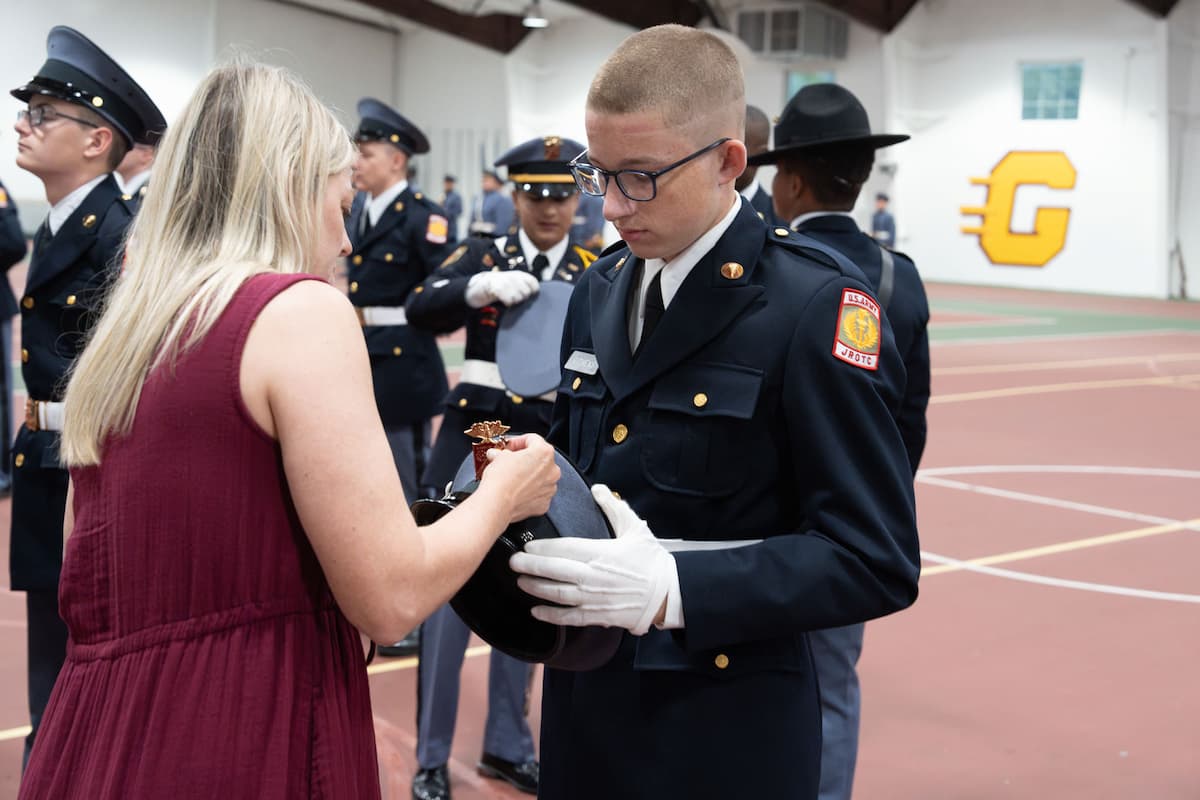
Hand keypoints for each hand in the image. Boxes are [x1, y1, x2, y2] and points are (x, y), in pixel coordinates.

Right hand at [465, 271, 539, 307]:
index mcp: (519, 275)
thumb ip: (524, 289)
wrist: (476, 288)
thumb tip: (536, 297)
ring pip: (518, 298)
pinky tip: (501, 300)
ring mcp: (504, 280)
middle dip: (520, 299)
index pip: (534, 284)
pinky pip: (509, 300)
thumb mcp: (512, 286)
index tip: (525, 296)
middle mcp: (513, 276)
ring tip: (505, 298)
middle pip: (526, 293)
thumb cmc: (497, 289)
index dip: (532, 292)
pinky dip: (505, 303)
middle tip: (511, 297)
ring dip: (512, 302)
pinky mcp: (496, 287)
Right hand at [480, 434, 558, 523]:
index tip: (508, 446)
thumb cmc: (501, 479)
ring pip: (540, 478)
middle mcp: (552, 470)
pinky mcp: (544, 504)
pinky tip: (516, 491)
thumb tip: (498, 455)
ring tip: (511, 478)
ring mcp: (550, 488)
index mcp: (544, 453)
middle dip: (524, 459)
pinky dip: (529, 492)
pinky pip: (538, 494)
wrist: (497, 504)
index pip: (532, 440)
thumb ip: (502, 453)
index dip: (517, 441)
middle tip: (509, 461)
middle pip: (539, 459)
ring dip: (528, 476)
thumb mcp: (499, 457)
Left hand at [508, 484, 673, 634]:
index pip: (562, 548)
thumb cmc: (651, 560)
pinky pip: (568, 617)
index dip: (541, 547)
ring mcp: (593, 598)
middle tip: (513, 561)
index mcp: (600, 553)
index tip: (527, 544)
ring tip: (520, 581)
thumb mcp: (634, 527)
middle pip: (553, 570)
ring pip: (556, 594)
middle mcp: (592, 576)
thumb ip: (613, 506)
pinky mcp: (597, 615)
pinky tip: (536, 611)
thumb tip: (597, 488)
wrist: (667, 593)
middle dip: (529, 566)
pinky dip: (550, 615)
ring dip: (535, 588)